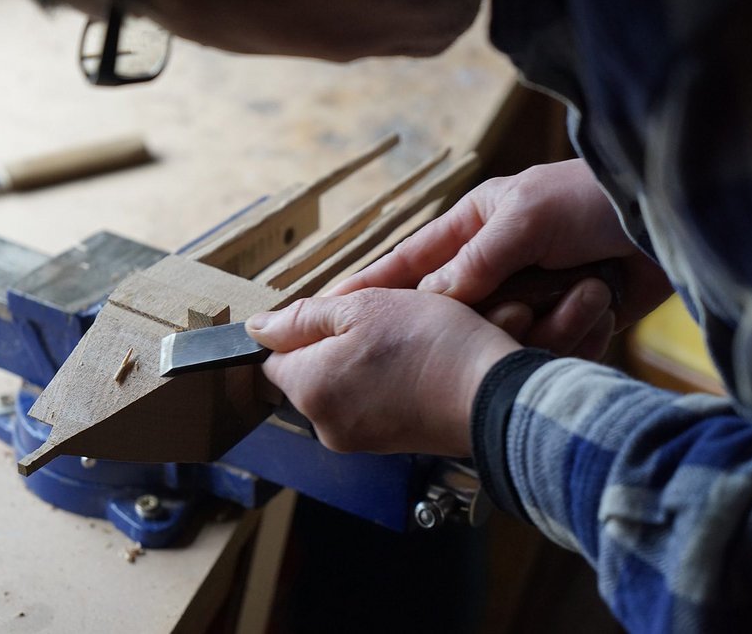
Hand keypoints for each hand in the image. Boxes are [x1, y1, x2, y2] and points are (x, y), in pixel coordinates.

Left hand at [247, 288, 518, 455]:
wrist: (494, 396)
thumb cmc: (433, 346)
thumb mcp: (363, 307)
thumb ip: (304, 318)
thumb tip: (257, 328)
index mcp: (309, 387)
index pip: (274, 357)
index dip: (303, 329)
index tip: (340, 315)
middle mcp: (325, 424)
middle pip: (310, 374)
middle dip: (337, 345)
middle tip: (382, 323)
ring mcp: (358, 440)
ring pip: (343, 387)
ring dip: (365, 362)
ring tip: (406, 343)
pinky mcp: (389, 445)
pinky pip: (372, 405)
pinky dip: (388, 384)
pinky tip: (418, 367)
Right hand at [331, 159, 673, 358]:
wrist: (674, 221)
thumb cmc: (596, 200)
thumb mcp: (528, 216)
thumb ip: (475, 260)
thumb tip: (427, 304)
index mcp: (475, 228)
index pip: (409, 263)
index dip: (370, 288)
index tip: (328, 313)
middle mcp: (496, 267)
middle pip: (455, 315)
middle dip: (483, 320)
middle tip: (506, 315)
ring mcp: (530, 298)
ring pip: (504, 339)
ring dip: (546, 323)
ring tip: (583, 288)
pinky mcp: (563, 325)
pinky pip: (548, 350)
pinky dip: (577, 331)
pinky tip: (601, 300)